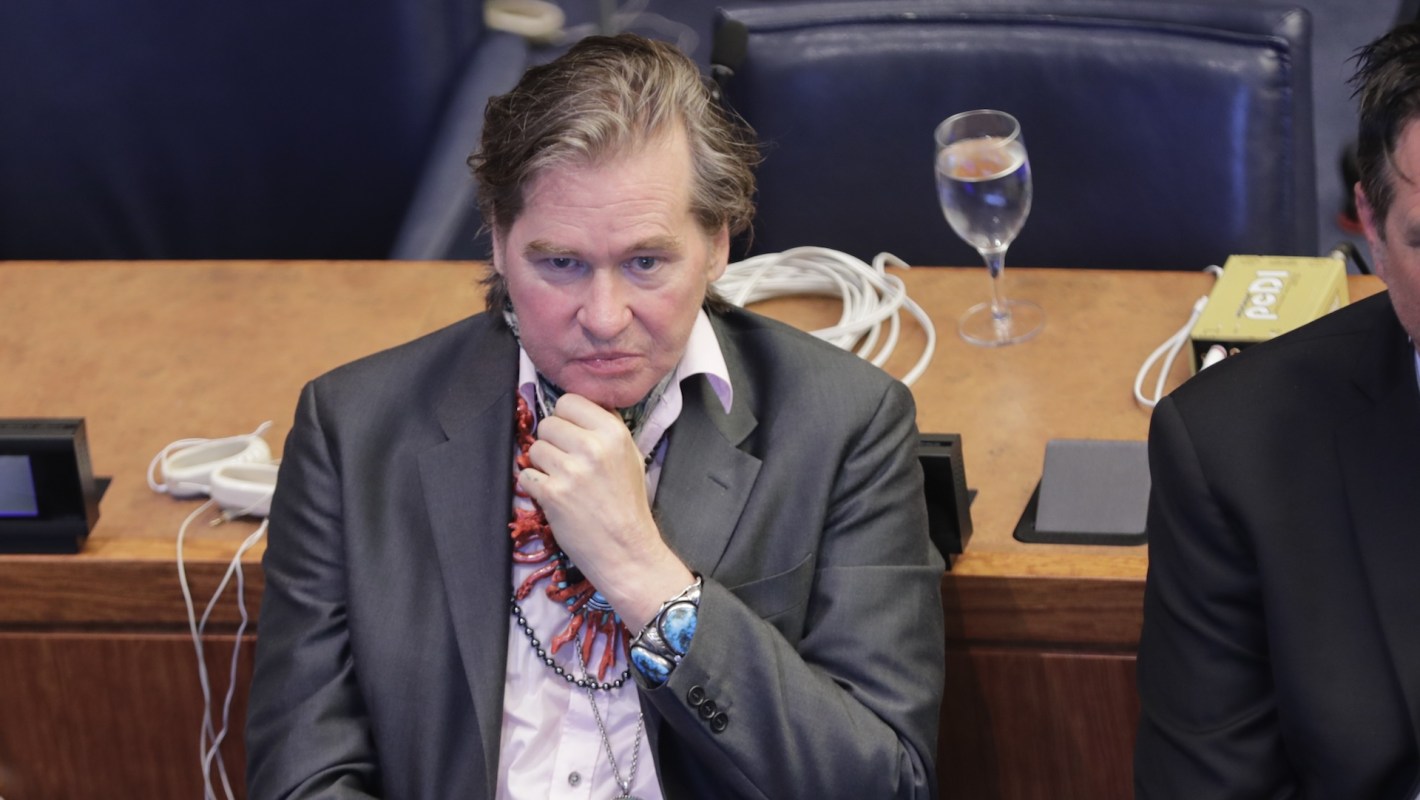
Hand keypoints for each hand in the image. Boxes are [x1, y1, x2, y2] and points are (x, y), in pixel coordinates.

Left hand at [519, 393, 693, 630]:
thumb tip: (581, 405)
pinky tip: (553, 496)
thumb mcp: (630, 456)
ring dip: (542, 464)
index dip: (566, 418)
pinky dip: (535, 486)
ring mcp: (570, 471)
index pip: (569, 401)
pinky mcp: (552, 494)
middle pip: (548, 423)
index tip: (571, 434)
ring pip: (534, 448)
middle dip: (552, 441)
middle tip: (565, 462)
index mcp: (613, 432)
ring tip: (561, 481)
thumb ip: (606, 428)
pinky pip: (526, 475)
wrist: (626, 549)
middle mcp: (592, 447)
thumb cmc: (629, 504)